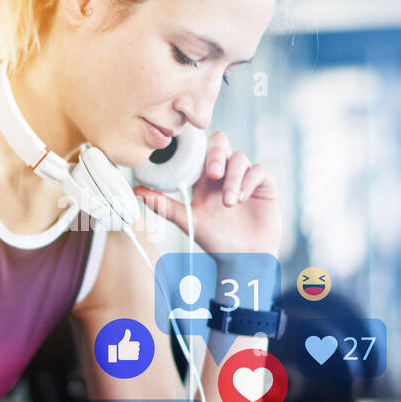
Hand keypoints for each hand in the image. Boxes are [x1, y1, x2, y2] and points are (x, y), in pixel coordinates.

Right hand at [109, 329, 139, 362]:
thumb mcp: (123, 340)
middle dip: (136, 348)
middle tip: (133, 349)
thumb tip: (127, 330)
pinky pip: (136, 357)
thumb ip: (127, 335)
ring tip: (134, 352)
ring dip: (136, 353)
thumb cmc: (120, 346)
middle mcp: (131, 349)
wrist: (116, 353)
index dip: (136, 344)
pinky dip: (136, 357)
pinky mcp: (131, 358)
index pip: (137, 344)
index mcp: (130, 344)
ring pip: (137, 353)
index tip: (135, 345)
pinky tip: (134, 356)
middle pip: (137, 348)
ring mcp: (131, 354)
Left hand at [134, 131, 280, 255]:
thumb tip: (136, 192)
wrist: (244, 259)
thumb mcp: (187, 220)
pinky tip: (242, 198)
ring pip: (239, 158)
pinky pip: (258, 170)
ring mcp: (245, 177)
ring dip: (233, 178)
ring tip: (229, 202)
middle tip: (213, 173)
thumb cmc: (216, 241)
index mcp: (204, 178)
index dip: (196, 147)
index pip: (200, 149)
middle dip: (216, 154)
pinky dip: (249, 181)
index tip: (189, 156)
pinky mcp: (264, 184)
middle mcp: (225, 173)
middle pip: (221, 142)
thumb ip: (163, 205)